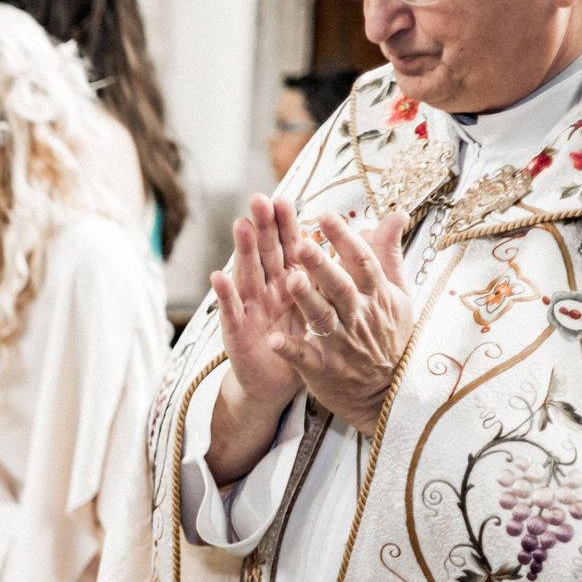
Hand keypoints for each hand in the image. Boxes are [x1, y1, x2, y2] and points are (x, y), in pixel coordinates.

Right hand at [205, 195, 309, 482]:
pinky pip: (231, 313)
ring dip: (242, 251)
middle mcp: (266, 291)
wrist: (275, 382)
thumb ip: (337, 273)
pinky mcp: (237, 334)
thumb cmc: (300, 342)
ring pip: (247, 276)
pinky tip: (219, 277)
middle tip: (260, 199)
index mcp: (287, 282)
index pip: (287, 247)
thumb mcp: (322, 308)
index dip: (286, 224)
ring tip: (240, 225)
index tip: (286, 199)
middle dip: (262, 227)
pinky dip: (225, 296)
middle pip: (265, 254)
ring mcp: (250, 310)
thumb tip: (362, 239)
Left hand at [275, 209, 414, 438]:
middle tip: (301, 243)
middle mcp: (359, 317)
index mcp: (376, 295)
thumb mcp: (398, 295)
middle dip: (322, 265)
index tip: (326, 217)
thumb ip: (389, 255)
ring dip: (307, 299)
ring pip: (322, 318)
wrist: (387, 391)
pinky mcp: (323, 369)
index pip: (362, 261)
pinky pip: (305, 357)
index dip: (345, 238)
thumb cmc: (390, 336)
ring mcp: (341, 344)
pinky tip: (273, 340)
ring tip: (291, 280)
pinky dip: (290, 349)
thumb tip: (395, 215)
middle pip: (340, 286)